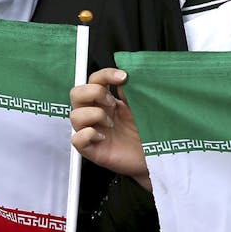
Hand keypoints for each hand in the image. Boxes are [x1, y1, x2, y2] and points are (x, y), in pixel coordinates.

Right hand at [70, 67, 148, 188]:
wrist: (156, 156)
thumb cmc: (149, 133)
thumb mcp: (141, 106)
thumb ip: (131, 91)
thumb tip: (124, 75)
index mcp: (107, 102)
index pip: (94, 80)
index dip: (105, 74)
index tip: (123, 76)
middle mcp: (97, 115)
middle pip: (76, 93)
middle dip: (94, 93)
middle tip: (112, 103)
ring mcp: (92, 132)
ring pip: (74, 115)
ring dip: (94, 115)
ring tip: (111, 124)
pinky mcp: (92, 150)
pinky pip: (76, 139)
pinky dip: (88, 134)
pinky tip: (103, 137)